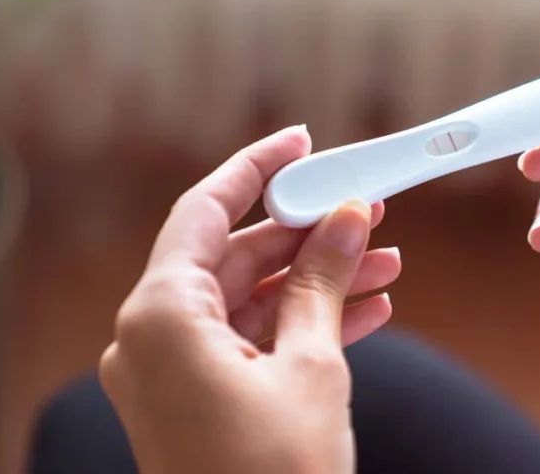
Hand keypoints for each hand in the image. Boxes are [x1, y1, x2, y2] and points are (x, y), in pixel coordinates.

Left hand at [98, 126, 400, 473]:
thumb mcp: (312, 366)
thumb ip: (324, 281)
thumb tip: (348, 216)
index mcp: (162, 317)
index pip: (206, 211)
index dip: (257, 169)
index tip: (303, 141)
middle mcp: (153, 338)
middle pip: (234, 256)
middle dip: (308, 234)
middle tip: (369, 210)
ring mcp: (172, 372)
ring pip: (250, 299)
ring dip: (318, 281)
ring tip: (387, 261)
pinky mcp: (196, 399)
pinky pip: (251, 341)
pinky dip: (303, 322)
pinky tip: (367, 308)